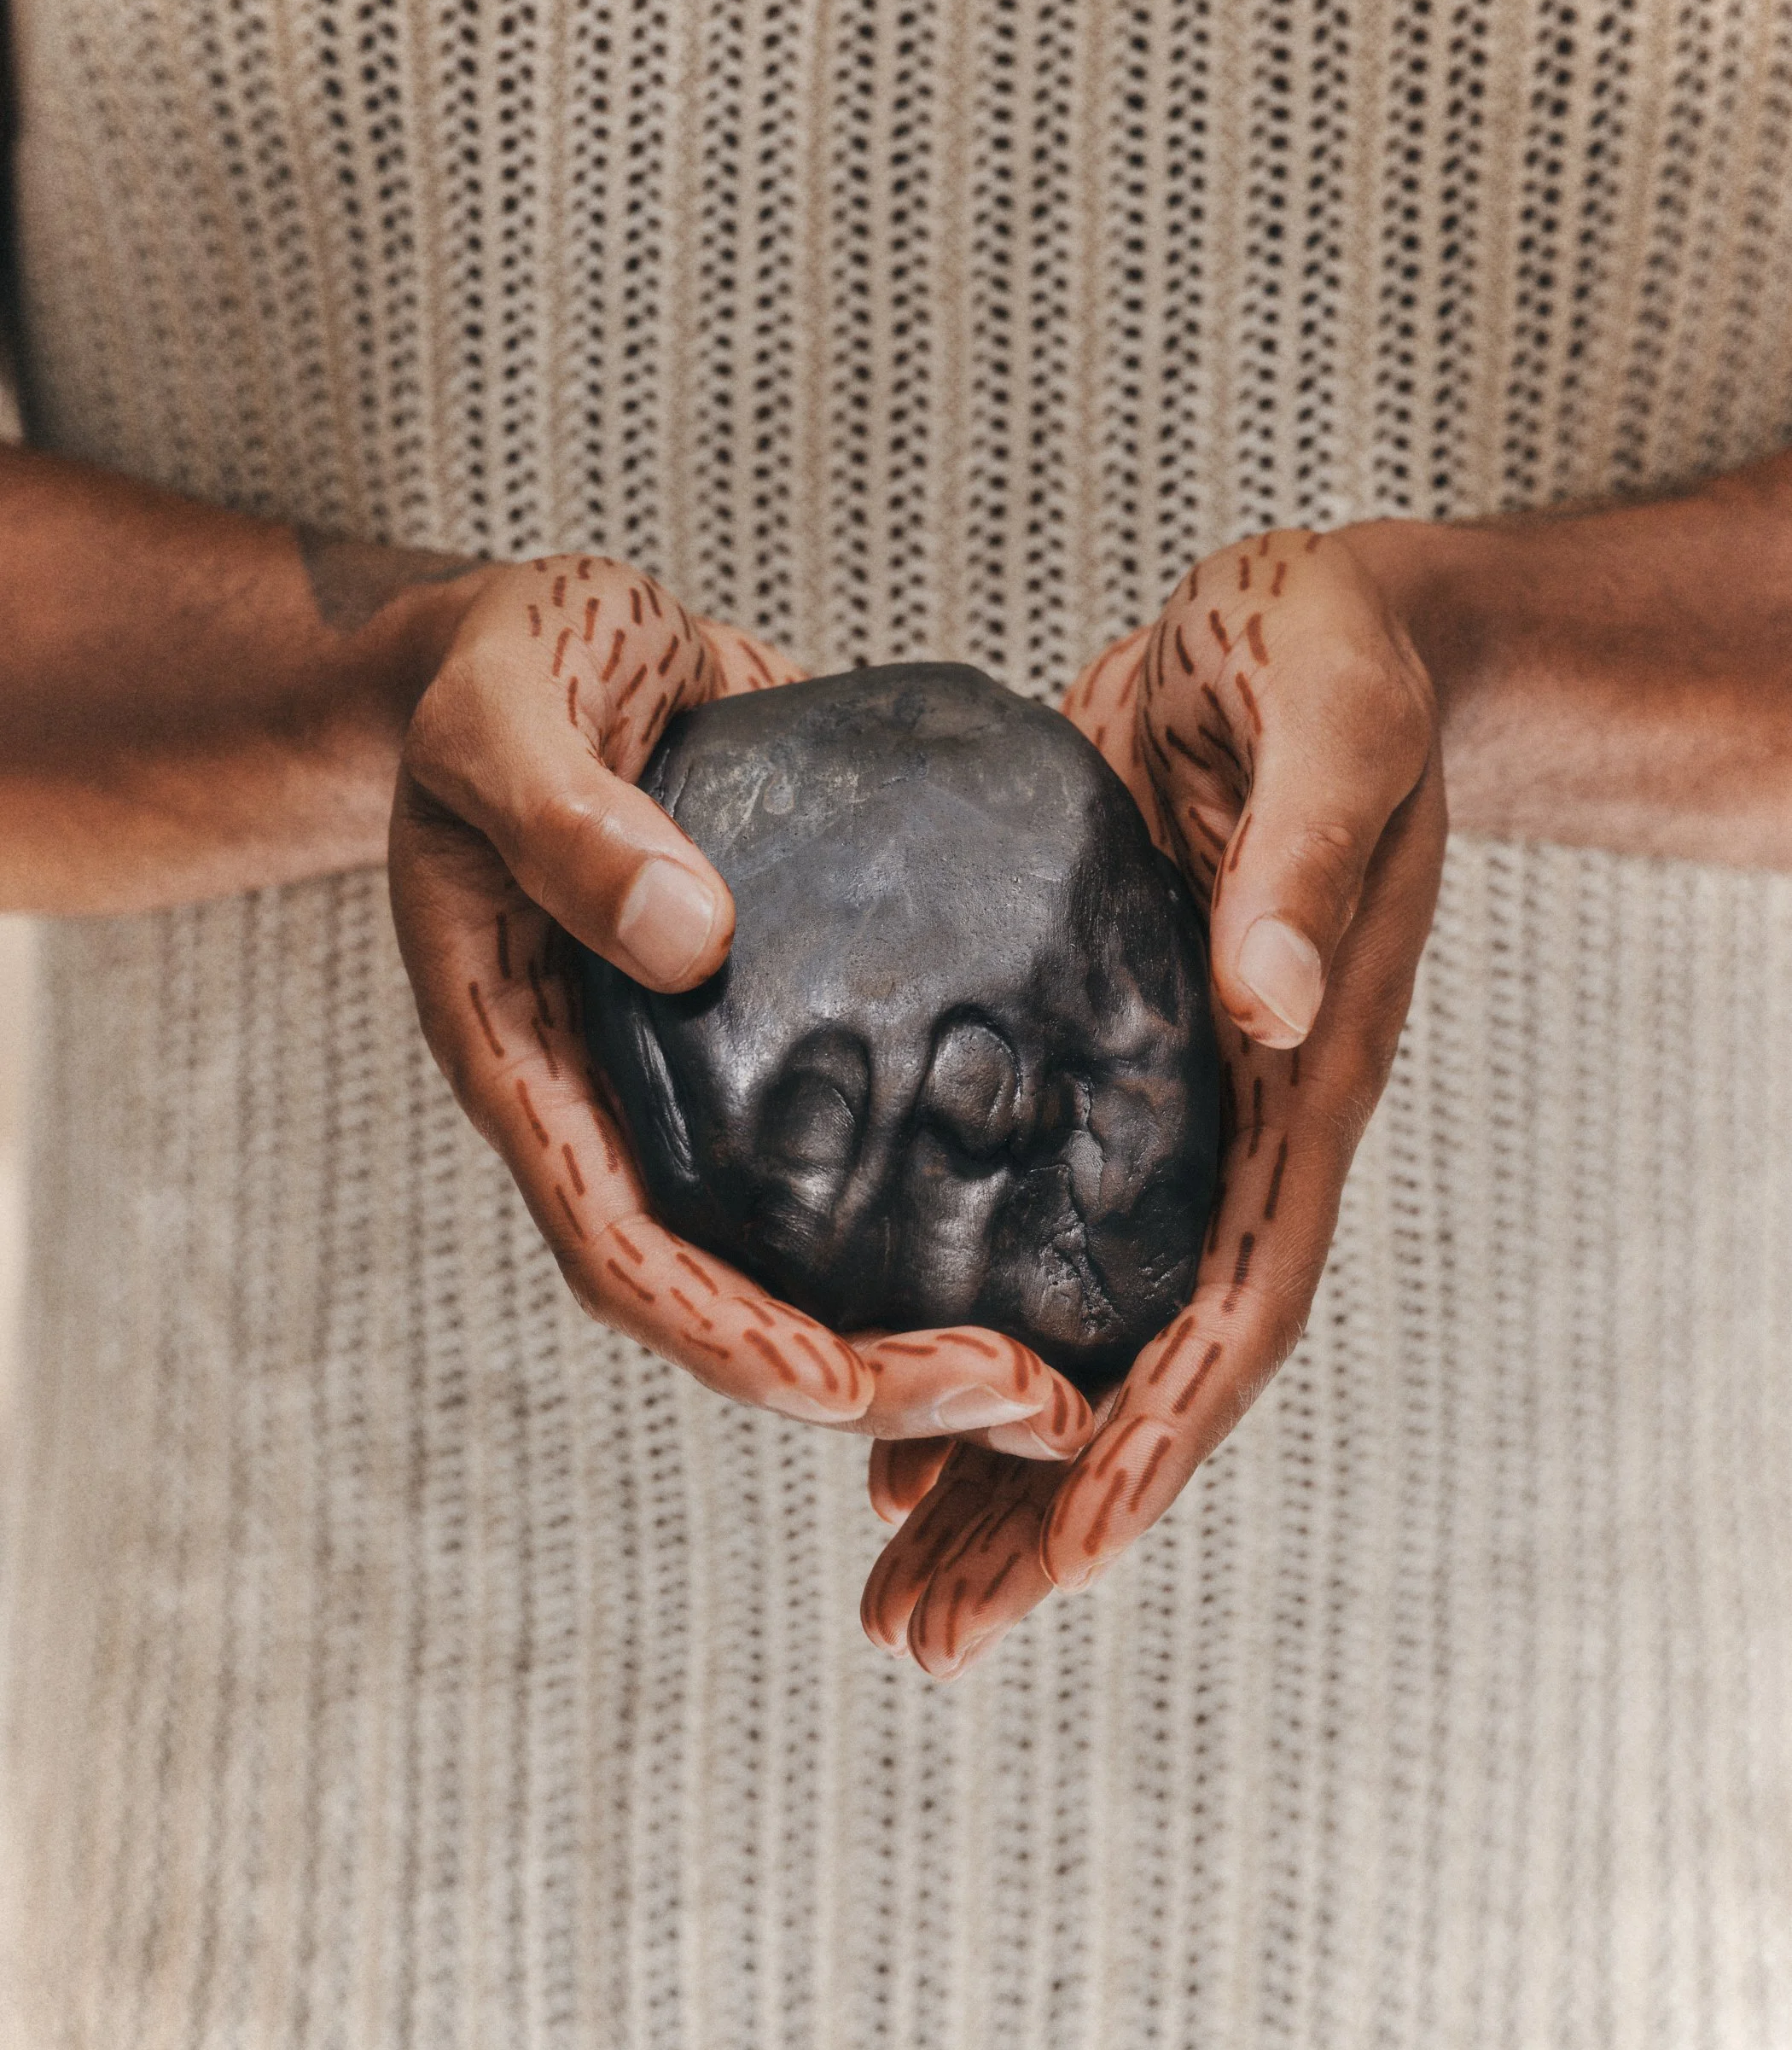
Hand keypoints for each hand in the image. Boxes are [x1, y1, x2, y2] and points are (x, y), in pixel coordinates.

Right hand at [388, 551, 1099, 1448]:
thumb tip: (691, 940)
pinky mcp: (776, 1043)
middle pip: (723, 1301)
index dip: (727, 1339)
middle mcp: (613, 1105)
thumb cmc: (510, 667)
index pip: (618, 1251)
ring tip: (1061, 1377)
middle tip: (1030, 1404)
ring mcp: (697, 1089)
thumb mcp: (504, 709)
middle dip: (867, 1381)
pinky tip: (1054, 1224)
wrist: (566, 646)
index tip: (848, 1389)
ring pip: (794, 1261)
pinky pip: (850, 1162)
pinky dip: (938, 1220)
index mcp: (520, 1058)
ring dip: (917, 1341)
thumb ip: (569, 817)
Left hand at [860, 528, 1446, 1672]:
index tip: (1061, 1550)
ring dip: (1003, 1472)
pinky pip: (1052, 1245)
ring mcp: (1181, 1114)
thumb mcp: (1326, 724)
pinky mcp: (1114, 1069)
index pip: (1240, 1300)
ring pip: (1099, 1332)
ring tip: (898, 1576)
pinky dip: (981, 1343)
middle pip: (1162, 1370)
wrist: (1340, 630)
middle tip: (926, 1632)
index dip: (1158, 1437)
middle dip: (1050, 1516)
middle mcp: (1246, 1125)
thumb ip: (1303, 858)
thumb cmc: (1342, 658)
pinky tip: (895, 1403)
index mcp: (1303, 1076)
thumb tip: (1266, 1010)